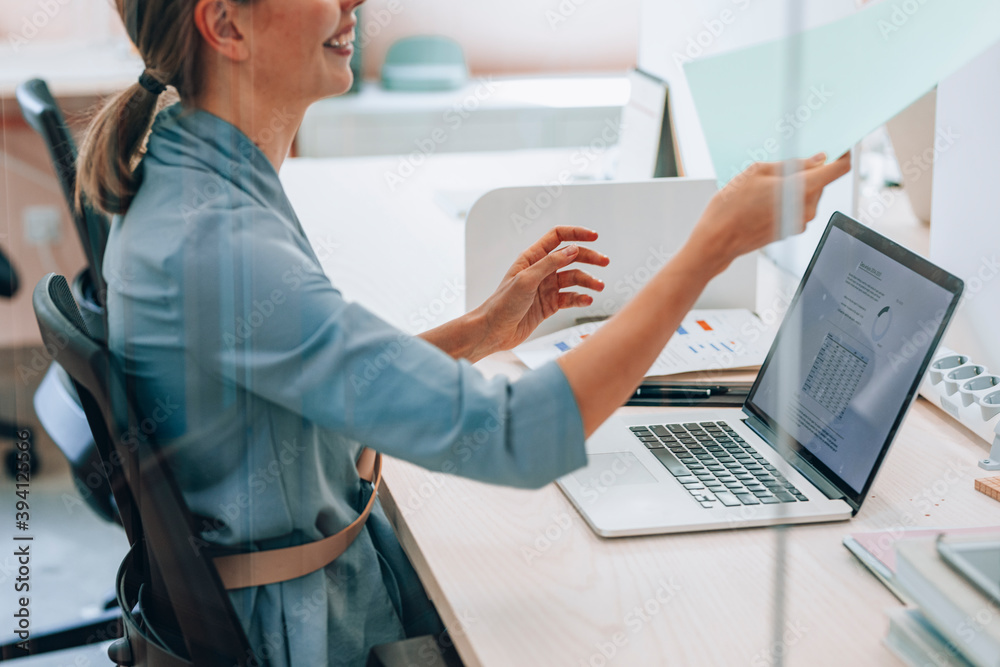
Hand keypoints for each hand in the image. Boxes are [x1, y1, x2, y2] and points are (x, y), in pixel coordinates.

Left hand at [471, 226, 608, 353]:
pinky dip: (580, 298)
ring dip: (588, 281)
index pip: (557, 237)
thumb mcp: (526, 280)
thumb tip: (572, 249)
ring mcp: (546, 288)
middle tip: (605, 262)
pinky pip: (570, 298)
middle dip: (589, 258)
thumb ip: (550, 264)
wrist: (494, 331)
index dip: (576, 234)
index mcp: (532, 258)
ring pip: (573, 279)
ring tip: (599, 287)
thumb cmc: (502, 304)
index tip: (594, 237)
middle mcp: (540, 270)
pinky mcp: (549, 305)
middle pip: (570, 257)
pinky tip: (587, 300)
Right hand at [691, 152, 851, 272]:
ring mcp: (800, 222)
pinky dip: (788, 199)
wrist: (717, 240)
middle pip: (821, 181)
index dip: (842, 154)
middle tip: (781, 165)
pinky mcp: (791, 230)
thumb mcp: (758, 172)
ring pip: (808, 194)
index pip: (838, 169)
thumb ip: (793, 164)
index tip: (838, 146)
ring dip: (795, 185)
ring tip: (765, 185)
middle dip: (807, 170)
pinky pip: (798, 207)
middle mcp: (806, 208)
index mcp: (802, 189)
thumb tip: (817, 160)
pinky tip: (764, 199)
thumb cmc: (731, 207)